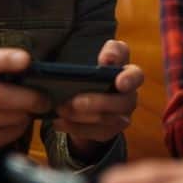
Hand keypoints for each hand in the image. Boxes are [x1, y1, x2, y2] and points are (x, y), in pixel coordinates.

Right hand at [0, 48, 49, 157]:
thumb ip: (3, 70)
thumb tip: (38, 74)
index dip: (7, 60)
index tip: (25, 59)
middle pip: (0, 96)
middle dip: (28, 98)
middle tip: (45, 101)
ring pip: (8, 118)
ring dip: (25, 115)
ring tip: (28, 111)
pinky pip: (8, 134)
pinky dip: (19, 128)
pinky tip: (16, 123)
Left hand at [56, 39, 143, 161]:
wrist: (86, 107)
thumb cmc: (83, 81)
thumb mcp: (76, 70)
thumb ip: (73, 67)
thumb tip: (55, 71)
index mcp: (117, 61)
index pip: (122, 52)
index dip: (115, 55)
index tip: (104, 61)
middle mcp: (128, 85)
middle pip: (125, 92)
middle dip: (101, 100)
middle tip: (76, 102)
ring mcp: (125, 107)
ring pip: (114, 116)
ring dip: (85, 115)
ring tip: (62, 111)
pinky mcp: (116, 126)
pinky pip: (102, 131)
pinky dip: (78, 128)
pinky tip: (60, 123)